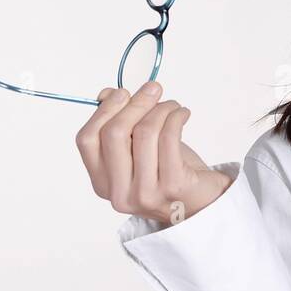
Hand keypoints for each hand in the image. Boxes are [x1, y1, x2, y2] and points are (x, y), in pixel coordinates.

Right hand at [75, 79, 234, 224]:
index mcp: (102, 183)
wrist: (202, 201)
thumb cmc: (168, 172)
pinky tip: (182, 114)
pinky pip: (169, 137)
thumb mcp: (138, 149)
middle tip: (153, 89)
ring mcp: (145, 193)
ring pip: (145, 132)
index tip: (122, 93)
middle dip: (136, 103)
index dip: (104, 111)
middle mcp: (119, 193)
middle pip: (115, 133)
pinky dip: (176, 117)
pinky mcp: (172, 186)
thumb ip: (119, 123)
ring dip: (161, 109)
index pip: (88, 140)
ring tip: (172, 106)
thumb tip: (107, 94)